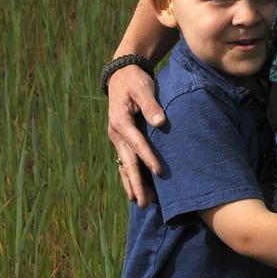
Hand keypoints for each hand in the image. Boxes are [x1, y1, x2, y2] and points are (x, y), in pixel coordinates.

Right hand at [106, 65, 165, 209]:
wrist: (121, 74)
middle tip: (144, 202)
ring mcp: (117, 138)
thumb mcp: (143, 88)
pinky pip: (124, 161)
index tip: (159, 173)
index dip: (148, 158)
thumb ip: (151, 105)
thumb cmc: (135, 81)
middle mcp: (116, 134)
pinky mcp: (121, 140)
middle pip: (127, 162)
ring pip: (124, 166)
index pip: (137, 143)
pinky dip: (129, 176)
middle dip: (136, 183)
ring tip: (140, 203)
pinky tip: (135, 190)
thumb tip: (160, 122)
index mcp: (120, 122)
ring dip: (132, 184)